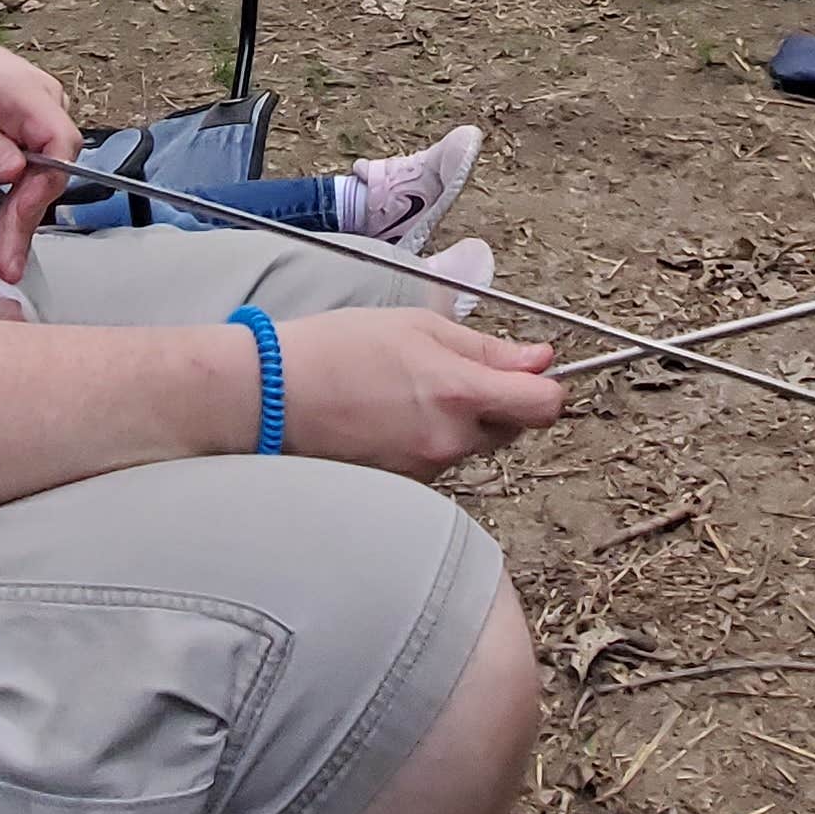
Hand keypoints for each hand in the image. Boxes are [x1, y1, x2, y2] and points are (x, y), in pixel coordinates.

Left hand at [0, 21, 79, 280]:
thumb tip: (14, 173)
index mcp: (31, 94)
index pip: (60, 145)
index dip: (40, 190)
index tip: (14, 222)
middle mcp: (46, 105)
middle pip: (52, 169)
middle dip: (27, 218)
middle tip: (6, 264)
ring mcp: (38, 118)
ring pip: (43, 175)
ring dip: (21, 216)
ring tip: (4, 259)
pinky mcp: (24, 130)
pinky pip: (31, 169)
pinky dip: (15, 201)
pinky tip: (2, 230)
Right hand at [263, 306, 563, 476]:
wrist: (268, 396)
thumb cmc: (335, 349)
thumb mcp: (417, 326)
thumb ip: (487, 348)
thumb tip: (542, 360)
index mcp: (459, 393)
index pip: (544, 406)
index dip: (546, 387)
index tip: (530, 372)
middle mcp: (449, 441)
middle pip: (510, 429)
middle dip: (497, 403)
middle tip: (451, 372)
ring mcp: (425, 470)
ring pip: (468, 445)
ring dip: (455, 421)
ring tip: (402, 391)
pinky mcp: (402, 487)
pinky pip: (434, 461)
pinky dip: (423, 440)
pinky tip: (385, 416)